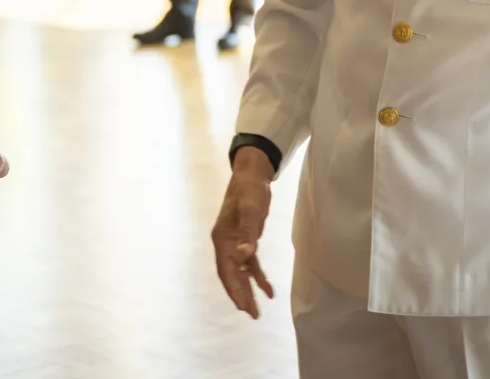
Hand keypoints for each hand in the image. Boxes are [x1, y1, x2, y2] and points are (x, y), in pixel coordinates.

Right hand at [212, 147, 275, 317]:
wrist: (252, 175)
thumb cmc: (249, 191)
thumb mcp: (251, 210)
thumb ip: (249, 234)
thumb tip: (245, 256)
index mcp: (222, 239)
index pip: (225, 270)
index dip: (232, 289)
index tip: (241, 306)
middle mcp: (225, 244)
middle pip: (231, 275)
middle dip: (240, 295)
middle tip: (252, 314)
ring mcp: (234, 243)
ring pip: (240, 273)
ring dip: (248, 290)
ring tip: (257, 310)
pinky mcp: (246, 240)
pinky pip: (250, 264)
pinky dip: (257, 277)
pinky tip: (268, 290)